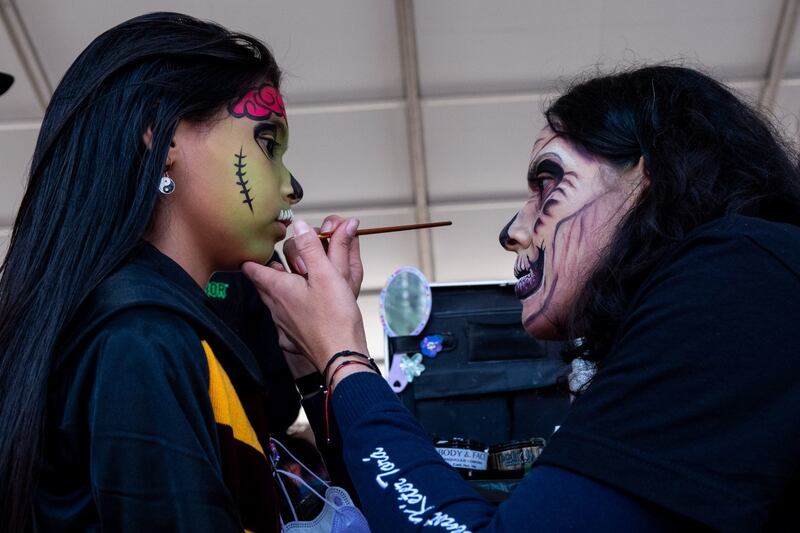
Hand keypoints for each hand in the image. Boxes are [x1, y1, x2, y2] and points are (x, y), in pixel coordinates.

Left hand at [243, 219, 369, 372]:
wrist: (340, 355)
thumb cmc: (335, 318)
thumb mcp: (326, 274)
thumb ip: (312, 248)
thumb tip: (300, 226)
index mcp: (279, 288)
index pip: (252, 269)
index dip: (252, 257)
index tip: (254, 251)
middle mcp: (275, 307)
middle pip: (262, 284)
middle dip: (268, 271)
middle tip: (277, 262)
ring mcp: (282, 324)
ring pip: (273, 302)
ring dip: (280, 290)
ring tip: (294, 281)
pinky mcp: (292, 338)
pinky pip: (285, 319)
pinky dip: (291, 309)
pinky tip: (305, 308)